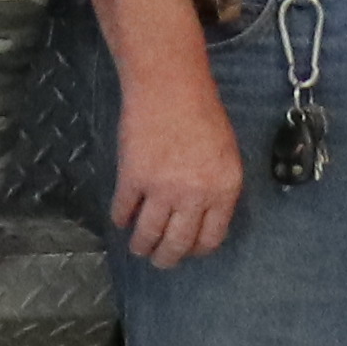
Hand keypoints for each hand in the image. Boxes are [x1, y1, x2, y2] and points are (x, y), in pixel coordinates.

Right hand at [113, 70, 247, 265]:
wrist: (170, 86)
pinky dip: (120, 218)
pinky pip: (123, 211)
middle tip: (159, 260)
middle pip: (178, 244)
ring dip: (141, 246)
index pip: (211, 238)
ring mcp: (162, 189)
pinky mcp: (132, 179)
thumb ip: (216, 187)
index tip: (187, 249)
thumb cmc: (202, 112)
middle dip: (166, 258)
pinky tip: (121, 218)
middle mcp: (195, 195)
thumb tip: (202, 216)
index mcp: (224, 189)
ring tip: (138, 247)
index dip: (196, 249)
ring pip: (148, 235)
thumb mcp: (225, 154)